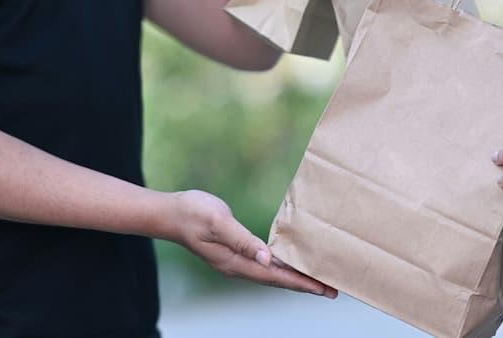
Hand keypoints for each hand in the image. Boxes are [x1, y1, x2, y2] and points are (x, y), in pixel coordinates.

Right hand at [169, 190, 337, 297]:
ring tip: (317, 279)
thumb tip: (267, 258)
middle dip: (304, 285)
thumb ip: (243, 240)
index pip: (276, 277)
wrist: (170, 214)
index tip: (323, 288)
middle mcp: (237, 266)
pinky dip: (281, 266)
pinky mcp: (234, 252)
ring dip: (295, 277)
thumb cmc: (193, 213)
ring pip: (272, 274)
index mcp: (236, 262)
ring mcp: (235, 261)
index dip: (301, 283)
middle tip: (331, 289)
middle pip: (278, 280)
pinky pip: (264, 264)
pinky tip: (290, 262)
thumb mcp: (219, 222)